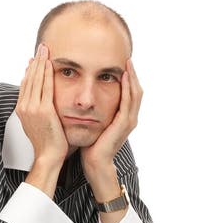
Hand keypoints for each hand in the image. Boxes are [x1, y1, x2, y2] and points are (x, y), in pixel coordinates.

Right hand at [15, 42, 67, 165]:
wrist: (48, 156)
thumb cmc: (47, 143)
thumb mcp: (37, 124)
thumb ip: (37, 110)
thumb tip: (42, 101)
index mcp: (21, 110)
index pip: (24, 85)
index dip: (29, 70)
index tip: (34, 59)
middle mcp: (24, 107)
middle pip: (29, 78)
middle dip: (35, 61)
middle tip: (41, 47)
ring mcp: (33, 108)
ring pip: (36, 80)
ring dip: (41, 62)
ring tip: (45, 49)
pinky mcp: (44, 110)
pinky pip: (45, 86)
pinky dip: (47, 73)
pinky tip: (50, 63)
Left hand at [80, 57, 142, 175]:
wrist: (95, 163)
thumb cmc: (92, 146)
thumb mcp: (95, 124)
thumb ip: (96, 112)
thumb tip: (85, 101)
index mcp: (124, 118)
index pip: (130, 94)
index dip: (129, 79)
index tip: (123, 65)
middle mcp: (130, 118)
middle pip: (136, 91)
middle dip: (133, 74)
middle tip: (128, 59)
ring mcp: (129, 121)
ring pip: (135, 94)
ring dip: (133, 77)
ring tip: (128, 63)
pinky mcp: (124, 124)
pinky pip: (128, 102)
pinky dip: (127, 88)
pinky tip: (124, 77)